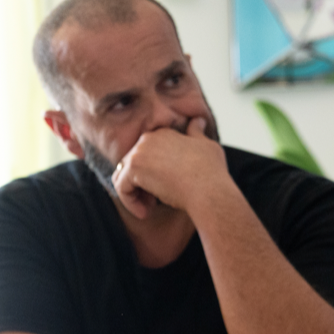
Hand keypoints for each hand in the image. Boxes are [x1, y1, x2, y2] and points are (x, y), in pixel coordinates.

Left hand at [112, 118, 230, 218]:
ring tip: (150, 208)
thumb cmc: (212, 172)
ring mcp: (139, 152)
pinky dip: (130, 203)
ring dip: (135, 194)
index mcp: (163, 133)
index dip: (154, 175)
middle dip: (142, 185)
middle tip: (156, 201)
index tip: (165, 189)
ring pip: (124, 177)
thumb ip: (197, 133)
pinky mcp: (133, 168)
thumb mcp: (208, 146)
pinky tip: (146, 213)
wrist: (209, 190)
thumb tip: (197, 120)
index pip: (147, 155)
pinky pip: (122, 188)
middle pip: (133, 166)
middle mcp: (148, 138)